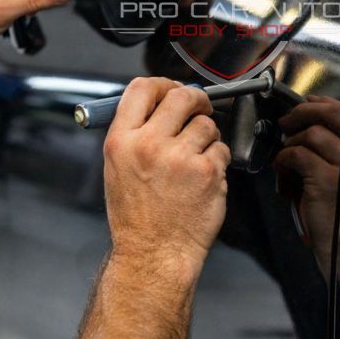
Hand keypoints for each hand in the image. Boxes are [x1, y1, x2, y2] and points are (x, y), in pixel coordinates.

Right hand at [102, 78, 231, 276]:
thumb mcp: (117, 169)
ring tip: (195, 161)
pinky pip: (221, 149)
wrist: (153, 255)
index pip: (142, 89)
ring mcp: (180, 157)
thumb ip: (136, 133)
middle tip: (200, 109)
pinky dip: (218, 161)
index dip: (162, 83)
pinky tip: (203, 180)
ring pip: (206, 124)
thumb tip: (161, 104)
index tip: (173, 89)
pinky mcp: (207, 172)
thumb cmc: (137, 217)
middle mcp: (148, 144)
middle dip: (196, 99)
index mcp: (121, 141)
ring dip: (207, 137)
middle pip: (181, 96)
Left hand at [274, 96, 339, 278]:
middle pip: (336, 113)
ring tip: (285, 156)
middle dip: (306, 111)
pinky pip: (297, 154)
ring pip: (313, 133)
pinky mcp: (329, 180)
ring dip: (291, 141)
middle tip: (287, 120)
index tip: (309, 106)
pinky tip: (282, 171)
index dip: (328, 106)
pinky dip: (283, 159)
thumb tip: (313, 123)